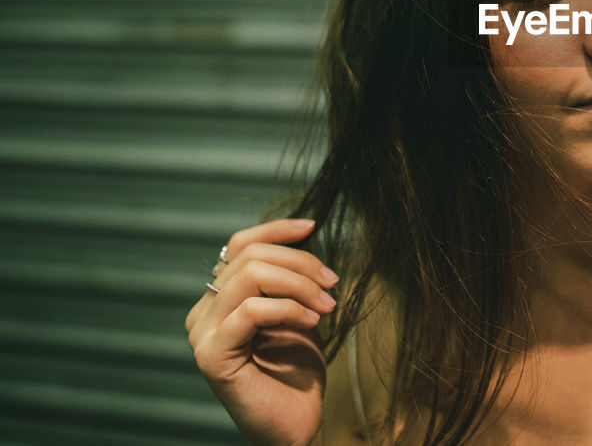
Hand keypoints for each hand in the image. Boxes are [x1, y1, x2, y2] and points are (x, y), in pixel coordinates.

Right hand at [185, 218, 338, 445]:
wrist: (297, 423)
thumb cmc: (296, 370)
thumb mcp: (297, 309)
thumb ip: (290, 276)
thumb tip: (304, 231)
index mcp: (218, 299)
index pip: (239, 245)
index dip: (276, 229)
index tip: (312, 226)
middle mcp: (202, 313)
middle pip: (250, 257)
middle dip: (300, 264)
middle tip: (332, 283)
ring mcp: (203, 334)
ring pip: (250, 277)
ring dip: (299, 285)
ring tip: (327, 304)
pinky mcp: (212, 356)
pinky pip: (252, 310)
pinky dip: (288, 308)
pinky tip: (312, 320)